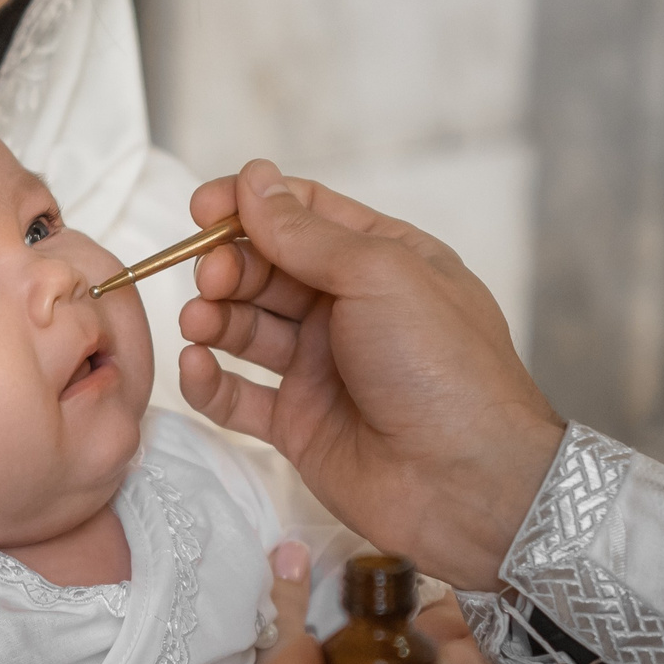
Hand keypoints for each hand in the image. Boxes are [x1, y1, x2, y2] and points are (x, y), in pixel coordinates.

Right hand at [177, 161, 566, 590]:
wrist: (468, 483)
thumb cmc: (445, 370)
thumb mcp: (381, 275)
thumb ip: (307, 233)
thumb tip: (255, 180)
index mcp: (384, 262)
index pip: (304, 216)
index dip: (250, 207)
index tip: (203, 210)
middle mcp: (351, 312)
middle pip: (268, 271)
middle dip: (230, 267)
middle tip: (211, 278)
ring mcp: (324, 370)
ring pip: (248, 330)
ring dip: (214, 319)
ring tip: (199, 322)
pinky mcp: (301, 427)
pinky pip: (240, 397)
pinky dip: (209, 381)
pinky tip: (195, 366)